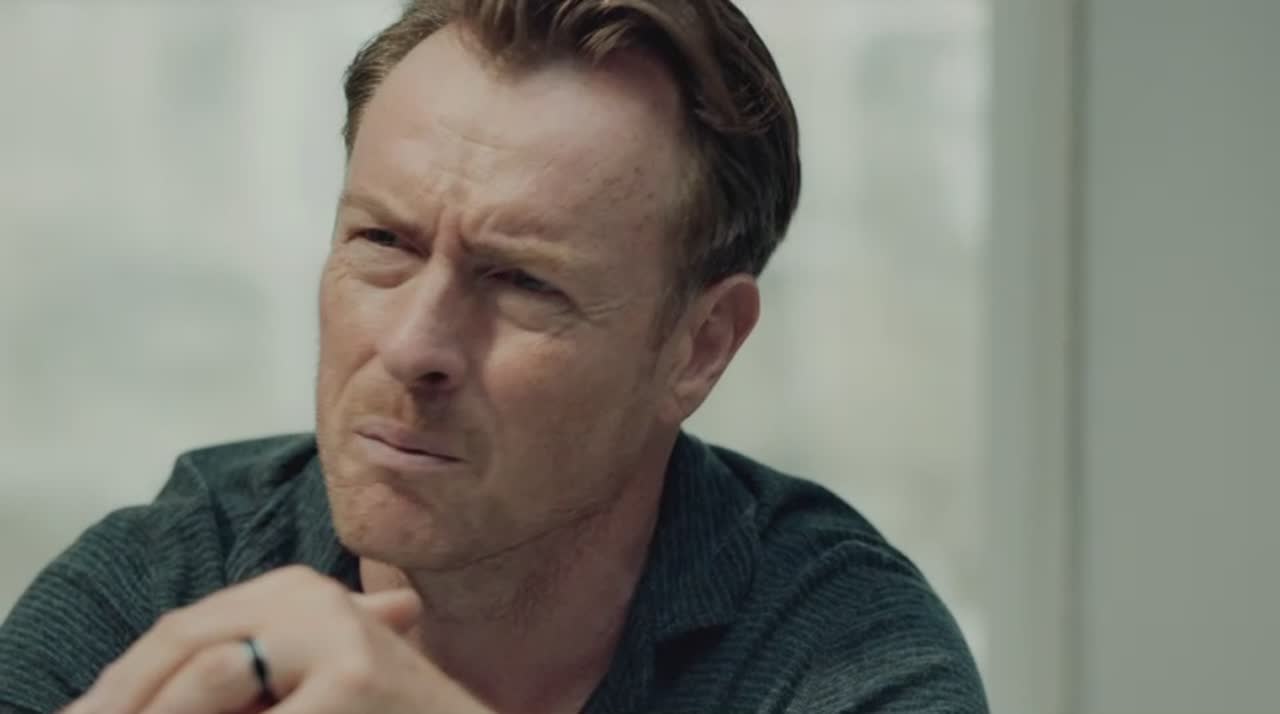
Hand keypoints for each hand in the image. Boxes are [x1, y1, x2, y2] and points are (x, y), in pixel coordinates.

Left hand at [63, 566, 493, 713]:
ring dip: (163, 709)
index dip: (127, 680)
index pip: (183, 629)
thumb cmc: (387, 713)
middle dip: (130, 696)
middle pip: (183, 640)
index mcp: (297, 589)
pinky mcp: (352, 681)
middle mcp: (312, 597)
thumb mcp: (311, 677)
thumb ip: (257, 665)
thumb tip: (130, 694)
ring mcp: (334, 635)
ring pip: (208, 678)